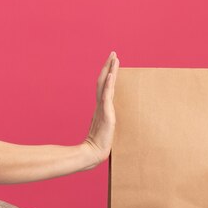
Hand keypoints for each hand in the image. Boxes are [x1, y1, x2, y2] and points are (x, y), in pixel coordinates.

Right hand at [83, 52, 119, 166]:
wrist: (92, 154)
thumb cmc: (99, 145)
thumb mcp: (105, 131)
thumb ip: (105, 125)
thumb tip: (109, 124)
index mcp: (100, 108)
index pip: (104, 86)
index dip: (107, 74)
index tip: (111, 62)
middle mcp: (101, 105)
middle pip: (103, 81)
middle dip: (108, 66)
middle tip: (113, 53)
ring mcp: (102, 108)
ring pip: (105, 85)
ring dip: (110, 70)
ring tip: (114, 58)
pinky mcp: (105, 113)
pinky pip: (107, 96)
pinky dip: (108, 84)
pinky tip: (111, 75)